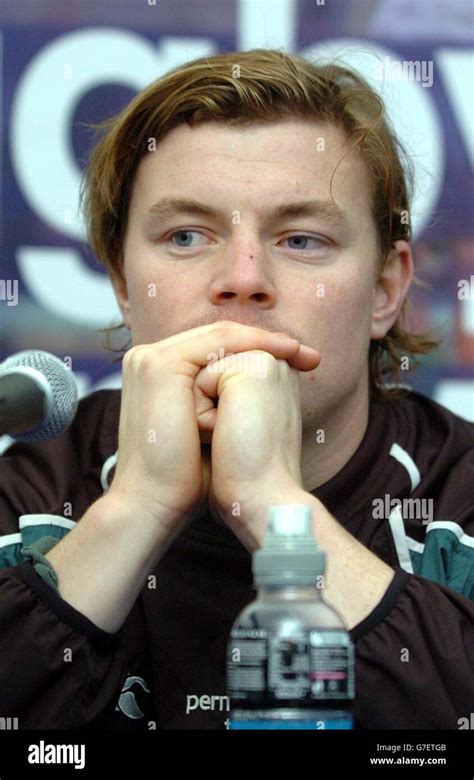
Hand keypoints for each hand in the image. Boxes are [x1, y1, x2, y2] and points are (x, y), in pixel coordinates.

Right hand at [108, 322, 313, 540]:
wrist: (154, 502)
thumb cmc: (184, 478)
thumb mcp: (208, 430)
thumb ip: (221, 403)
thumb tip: (257, 394)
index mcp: (158, 374)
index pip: (213, 349)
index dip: (257, 351)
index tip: (299, 365)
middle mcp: (149, 360)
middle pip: (219, 338)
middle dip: (267, 342)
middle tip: (309, 357)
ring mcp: (151, 358)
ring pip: (220, 336)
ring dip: (264, 340)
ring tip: (300, 352)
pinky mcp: (160, 364)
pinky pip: (216, 341)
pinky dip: (252, 343)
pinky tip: (282, 352)